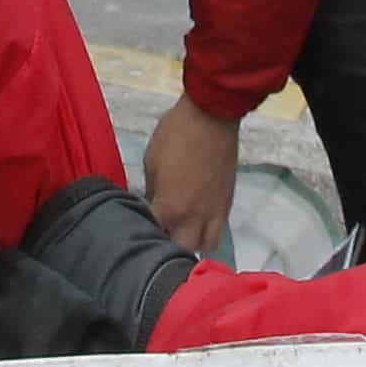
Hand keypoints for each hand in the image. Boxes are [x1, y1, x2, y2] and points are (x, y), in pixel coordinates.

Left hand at [140, 99, 239, 257]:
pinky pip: (218, 231)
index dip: (144, 234)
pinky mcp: (228, 204)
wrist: (212, 116)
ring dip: (192, 245)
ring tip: (181, 233)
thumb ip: (152, 192)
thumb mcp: (151, 161)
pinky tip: (196, 223)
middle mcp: (194, 218)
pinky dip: (207, 233)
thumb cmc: (176, 134)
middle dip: (169, 245)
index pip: (155, 236)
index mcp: (171, 208)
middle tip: (159, 232)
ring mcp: (214, 213)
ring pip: (206, 247)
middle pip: (182, 250)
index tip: (137, 229)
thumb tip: (154, 206)